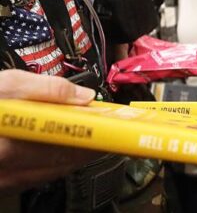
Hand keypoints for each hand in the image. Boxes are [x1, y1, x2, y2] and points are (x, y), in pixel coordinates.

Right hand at [0, 70, 100, 192]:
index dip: (94, 139)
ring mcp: (3, 181)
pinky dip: (51, 163)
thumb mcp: (6, 85)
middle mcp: (6, 170)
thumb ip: (47, 89)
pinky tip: (59, 149)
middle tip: (107, 133)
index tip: (113, 130)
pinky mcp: (2, 184)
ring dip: (72, 157)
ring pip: (50, 172)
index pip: (65, 148)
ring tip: (89, 138)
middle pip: (61, 163)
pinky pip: (34, 177)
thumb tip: (84, 96)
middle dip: (87, 147)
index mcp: (8, 145)